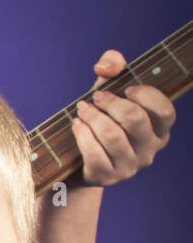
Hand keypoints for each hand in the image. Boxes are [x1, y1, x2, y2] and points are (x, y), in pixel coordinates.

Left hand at [72, 49, 174, 185]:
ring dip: (93, 116)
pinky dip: (82, 134)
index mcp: (159, 130)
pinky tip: (77, 125)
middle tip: (96, 97)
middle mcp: (149, 151)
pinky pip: (94, 153)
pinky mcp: (106, 177)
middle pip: (134, 119)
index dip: (146, 95)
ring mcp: (129, 167)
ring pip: (112, 135)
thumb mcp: (111, 89)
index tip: (127, 89)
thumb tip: (106, 66)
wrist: (80, 162)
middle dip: (111, 102)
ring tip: (82, 109)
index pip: (165, 111)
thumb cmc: (103, 119)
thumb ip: (114, 65)